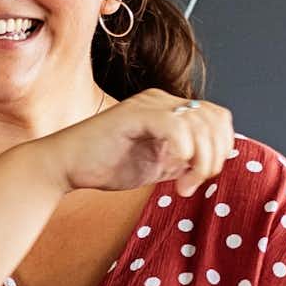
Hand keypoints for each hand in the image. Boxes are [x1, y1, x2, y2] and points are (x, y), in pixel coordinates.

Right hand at [41, 87, 236, 198]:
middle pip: (214, 120)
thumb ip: (186, 160)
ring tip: (182, 185)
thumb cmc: (106, 165)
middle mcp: (162, 100)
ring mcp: (148, 104)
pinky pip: (175, 127)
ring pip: (199, 124)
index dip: (222, 147)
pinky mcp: (134, 114)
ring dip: (200, 161)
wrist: (64, 166)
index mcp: (170, 109)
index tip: (203, 177)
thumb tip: (215, 162)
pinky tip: (172, 170)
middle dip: (213, 159)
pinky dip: (183, 151)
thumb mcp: (159, 164)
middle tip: (191, 184)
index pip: (217, 117)